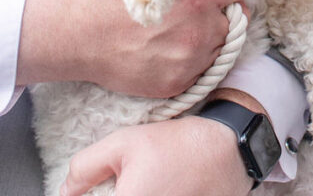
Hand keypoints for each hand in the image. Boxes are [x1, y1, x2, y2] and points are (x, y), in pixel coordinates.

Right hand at [18, 0, 251, 96]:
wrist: (86, 33)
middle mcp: (202, 29)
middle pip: (236, 19)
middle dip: (223, 12)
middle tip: (203, 10)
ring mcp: (191, 60)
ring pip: (219, 47)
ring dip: (209, 39)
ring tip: (182, 33)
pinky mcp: (178, 83)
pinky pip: (199, 71)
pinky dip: (191, 62)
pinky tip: (169, 52)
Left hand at [59, 116, 252, 195]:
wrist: (226, 153)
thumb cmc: (176, 145)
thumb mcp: (125, 143)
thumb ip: (86, 167)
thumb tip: (66, 190)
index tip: (98, 186)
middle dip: (113, 193)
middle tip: (124, 182)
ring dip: (133, 193)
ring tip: (146, 183)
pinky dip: (152, 195)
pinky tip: (160, 189)